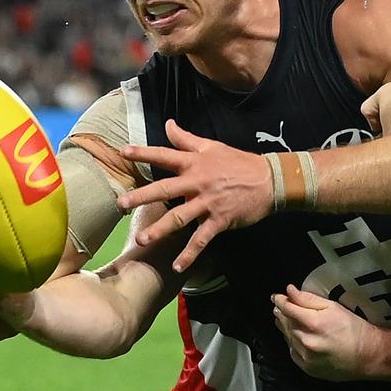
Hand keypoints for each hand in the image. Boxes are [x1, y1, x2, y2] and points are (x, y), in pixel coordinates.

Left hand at [118, 119, 272, 272]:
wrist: (270, 181)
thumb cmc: (238, 162)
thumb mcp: (211, 146)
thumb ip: (186, 139)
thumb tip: (168, 124)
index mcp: (195, 163)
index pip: (165, 155)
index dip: (144, 153)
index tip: (123, 152)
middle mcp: (197, 182)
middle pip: (165, 189)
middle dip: (142, 197)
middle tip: (120, 204)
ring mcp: (208, 203)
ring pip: (179, 218)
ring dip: (160, 229)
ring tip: (141, 240)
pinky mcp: (219, 221)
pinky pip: (201, 240)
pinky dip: (190, 254)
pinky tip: (177, 267)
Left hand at [272, 284, 383, 381]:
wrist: (368, 356)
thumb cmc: (354, 328)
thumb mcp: (334, 307)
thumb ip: (309, 299)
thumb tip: (289, 291)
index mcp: (314, 323)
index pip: (288, 309)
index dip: (280, 301)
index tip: (276, 296)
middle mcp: (307, 341)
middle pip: (286, 324)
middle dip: (281, 313)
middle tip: (278, 306)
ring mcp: (307, 357)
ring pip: (288, 338)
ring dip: (284, 328)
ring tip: (283, 319)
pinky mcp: (308, 369)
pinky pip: (293, 353)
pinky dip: (291, 343)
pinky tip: (293, 337)